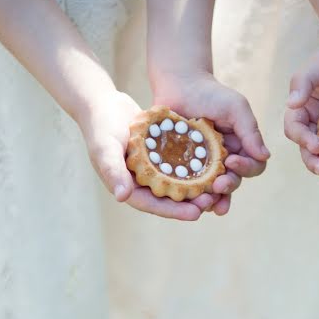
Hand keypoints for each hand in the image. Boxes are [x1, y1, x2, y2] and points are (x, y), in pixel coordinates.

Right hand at [79, 90, 217, 220]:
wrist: (104, 104)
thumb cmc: (100, 127)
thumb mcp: (105, 149)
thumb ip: (113, 171)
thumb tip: (123, 197)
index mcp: (128, 188)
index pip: (153, 205)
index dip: (174, 211)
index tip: (195, 214)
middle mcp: (141, 183)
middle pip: (169, 198)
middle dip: (190, 202)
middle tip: (213, 201)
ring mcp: (152, 170)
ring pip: (177, 183)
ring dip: (196, 186)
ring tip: (218, 187)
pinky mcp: (160, 156)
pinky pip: (179, 165)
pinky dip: (194, 167)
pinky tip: (213, 165)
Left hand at [153, 72, 269, 215]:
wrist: (179, 84)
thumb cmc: (211, 93)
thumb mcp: (236, 108)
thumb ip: (250, 131)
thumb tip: (265, 156)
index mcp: (241, 148)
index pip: (252, 166)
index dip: (246, 168)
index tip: (232, 161)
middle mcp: (224, 160)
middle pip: (233, 182)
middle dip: (227, 187)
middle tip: (218, 186)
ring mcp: (203, 165)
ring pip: (211, 190)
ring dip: (211, 199)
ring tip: (205, 203)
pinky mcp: (183, 168)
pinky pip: (189, 186)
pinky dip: (189, 196)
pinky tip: (187, 201)